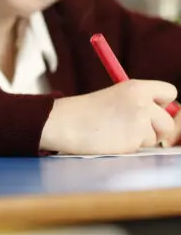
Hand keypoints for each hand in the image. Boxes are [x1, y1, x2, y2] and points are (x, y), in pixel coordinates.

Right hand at [39, 80, 177, 153]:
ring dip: (140, 139)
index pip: (169, 92)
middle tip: (137, 130)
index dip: (163, 104)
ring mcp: (140, 123)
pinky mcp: (134, 141)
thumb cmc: (84, 112)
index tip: (153, 111)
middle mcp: (142, 103)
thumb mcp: (114, 96)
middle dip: (156, 129)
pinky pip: (141, 148)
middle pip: (168, 121)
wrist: (64, 122)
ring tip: (116, 133)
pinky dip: (129, 147)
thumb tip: (164, 117)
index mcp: (137, 87)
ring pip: (155, 137)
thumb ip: (138, 103)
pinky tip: (111, 140)